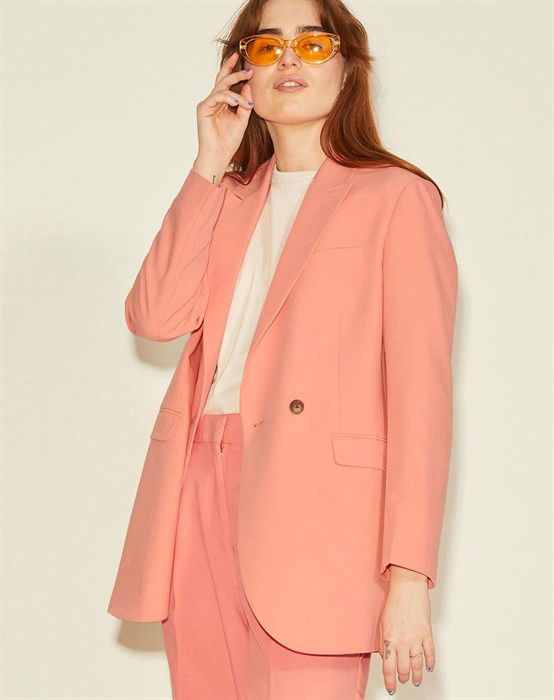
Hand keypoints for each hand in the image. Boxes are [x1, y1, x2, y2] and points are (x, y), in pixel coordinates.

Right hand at [194, 51, 254, 177]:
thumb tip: (249, 85)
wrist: (219, 155)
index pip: (228, 84)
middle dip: (233, 70)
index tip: (248, 67)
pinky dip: (229, 98)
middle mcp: (214, 101)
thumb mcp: (242, 119)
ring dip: (236, 90)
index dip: (235, 72)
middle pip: (222, 80)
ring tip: (247, 96)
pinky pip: (217, 96)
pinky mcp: (203, 108)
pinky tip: (237, 102)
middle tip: (248, 68)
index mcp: (222, 103)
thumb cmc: (229, 141)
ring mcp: (207, 104)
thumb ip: (244, 102)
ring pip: (222, 88)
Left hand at [378, 565, 434, 694]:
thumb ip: (384, 641)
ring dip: (417, 675)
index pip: (389, 667)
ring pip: (417, 664)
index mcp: (389, 639)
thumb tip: (385, 657)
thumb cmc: (394, 603)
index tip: (391, 688)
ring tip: (416, 680)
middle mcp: (403, 641)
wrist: (407, 589)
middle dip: (403, 678)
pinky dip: (430, 663)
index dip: (390, 681)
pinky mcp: (426, 633)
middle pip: (404, 669)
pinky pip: (430, 653)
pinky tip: (429, 668)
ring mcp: (416, 638)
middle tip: (402, 681)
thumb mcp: (382, 623)